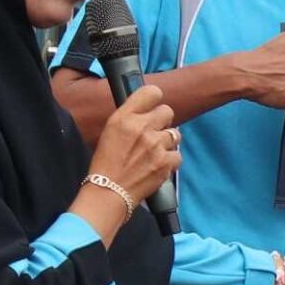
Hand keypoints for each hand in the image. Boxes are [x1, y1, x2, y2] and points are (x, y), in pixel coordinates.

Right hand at [88, 83, 178, 203]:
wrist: (108, 191)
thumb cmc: (106, 162)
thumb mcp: (110, 130)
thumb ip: (130, 117)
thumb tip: (148, 110)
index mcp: (125, 117)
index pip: (152, 92)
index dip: (155, 99)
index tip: (152, 107)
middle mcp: (142, 127)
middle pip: (168, 111)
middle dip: (162, 122)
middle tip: (153, 133)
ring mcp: (156, 145)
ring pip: (175, 134)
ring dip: (167, 142)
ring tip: (154, 152)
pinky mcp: (166, 162)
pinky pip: (178, 155)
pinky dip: (170, 161)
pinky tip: (157, 165)